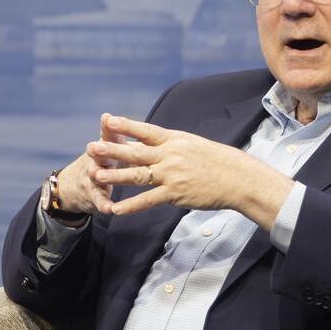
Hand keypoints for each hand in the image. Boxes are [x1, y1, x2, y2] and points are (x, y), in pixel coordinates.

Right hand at [52, 114, 126, 215]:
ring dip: (98, 175)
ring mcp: (92, 178)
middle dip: (97, 149)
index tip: (106, 117)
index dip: (107, 127)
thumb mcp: (111, 149)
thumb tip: (150, 129)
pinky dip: (104, 204)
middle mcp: (96, 160)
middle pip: (98, 153)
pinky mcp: (93, 196)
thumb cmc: (102, 163)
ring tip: (98, 175)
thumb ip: (127, 140)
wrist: (71, 187)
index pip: (107, 134)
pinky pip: (99, 201)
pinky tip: (110, 209)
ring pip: (95, 175)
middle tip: (94, 145)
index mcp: (105, 147)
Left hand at [88, 114, 293, 229]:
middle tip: (90, 148)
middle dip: (111, 149)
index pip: (145, 131)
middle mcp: (170, 155)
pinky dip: (130, 206)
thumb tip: (154, 143)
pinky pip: (148, 201)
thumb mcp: (195, 145)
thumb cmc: (220, 162)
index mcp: (175, 140)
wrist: (240, 179)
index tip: (107, 121)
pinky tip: (115, 209)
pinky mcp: (175, 194)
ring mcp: (172, 175)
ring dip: (114, 176)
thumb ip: (172, 146)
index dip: (125, 126)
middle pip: (135, 152)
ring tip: (94, 175)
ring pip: (137, 175)